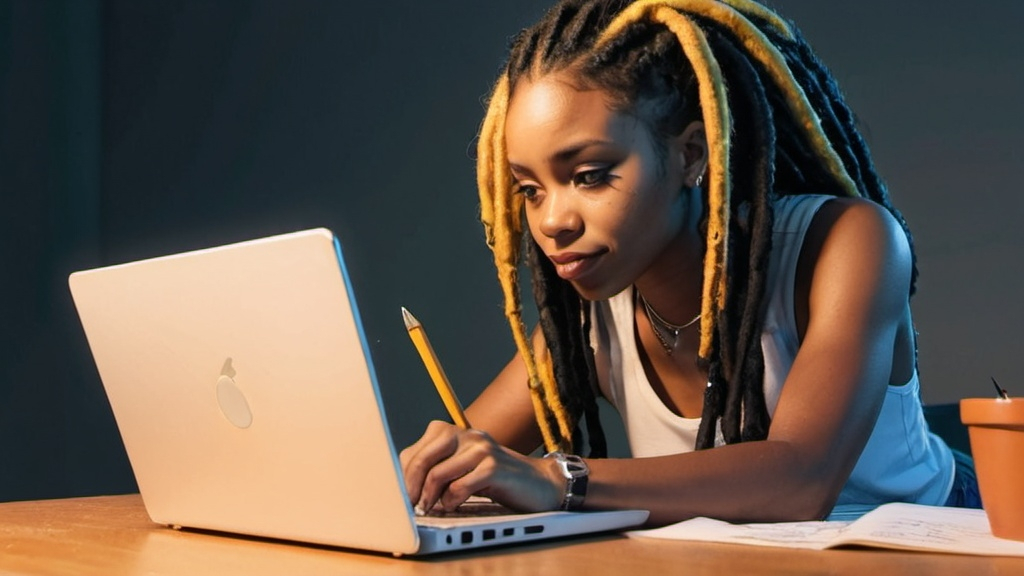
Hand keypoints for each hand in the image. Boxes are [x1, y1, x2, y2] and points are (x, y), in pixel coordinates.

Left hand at [399, 420, 562, 513]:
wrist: (537, 483)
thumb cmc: (495, 479)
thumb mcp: (462, 468)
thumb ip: (437, 468)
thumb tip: (403, 485)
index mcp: (453, 432)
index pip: (415, 452)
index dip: (403, 477)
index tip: (401, 497)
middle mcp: (466, 435)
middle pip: (422, 459)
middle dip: (412, 487)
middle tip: (413, 506)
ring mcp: (481, 449)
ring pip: (438, 474)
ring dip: (430, 498)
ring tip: (434, 508)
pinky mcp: (494, 467)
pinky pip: (459, 486)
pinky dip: (451, 501)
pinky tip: (454, 506)